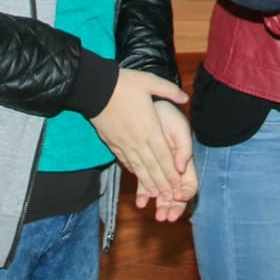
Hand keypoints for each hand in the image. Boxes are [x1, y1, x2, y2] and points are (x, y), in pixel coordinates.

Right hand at [89, 69, 189, 199]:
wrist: (94, 88)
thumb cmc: (124, 84)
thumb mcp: (150, 82)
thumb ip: (170, 91)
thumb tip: (186, 98)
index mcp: (150, 127)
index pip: (164, 155)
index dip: (171, 172)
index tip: (178, 185)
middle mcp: (138, 139)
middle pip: (152, 166)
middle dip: (162, 183)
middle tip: (170, 197)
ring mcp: (124, 143)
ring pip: (138, 167)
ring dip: (148, 182)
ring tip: (156, 194)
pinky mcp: (112, 143)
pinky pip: (125, 160)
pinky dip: (133, 171)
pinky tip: (137, 177)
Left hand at [134, 103, 197, 221]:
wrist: (146, 106)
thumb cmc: (166, 115)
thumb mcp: (179, 127)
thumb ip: (184, 147)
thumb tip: (181, 168)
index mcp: (185, 161)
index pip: (190, 184)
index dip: (186, 193)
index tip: (177, 197)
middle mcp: (173, 169)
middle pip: (177, 195)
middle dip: (174, 207)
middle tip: (166, 217)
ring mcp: (159, 170)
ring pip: (162, 194)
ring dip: (160, 206)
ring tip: (156, 216)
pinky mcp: (145, 167)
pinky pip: (145, 184)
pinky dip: (144, 195)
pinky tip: (140, 203)